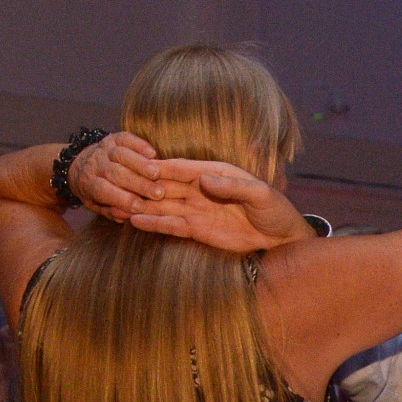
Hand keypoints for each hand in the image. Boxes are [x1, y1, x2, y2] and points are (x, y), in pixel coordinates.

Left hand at [68, 130, 161, 220]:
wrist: (79, 164)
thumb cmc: (94, 191)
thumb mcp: (96, 205)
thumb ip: (111, 211)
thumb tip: (128, 217)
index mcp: (89, 184)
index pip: (104, 191)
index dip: (122, 199)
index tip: (141, 206)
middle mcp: (95, 165)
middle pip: (117, 173)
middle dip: (138, 183)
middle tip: (158, 193)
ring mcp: (104, 149)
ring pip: (122, 155)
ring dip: (141, 164)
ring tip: (157, 174)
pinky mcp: (113, 138)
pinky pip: (126, 139)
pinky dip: (140, 145)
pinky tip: (153, 154)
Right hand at [127, 161, 313, 254]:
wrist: (281, 238)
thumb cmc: (274, 209)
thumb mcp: (259, 194)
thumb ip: (232, 186)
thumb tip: (205, 179)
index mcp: (215, 173)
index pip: (183, 167)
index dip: (163, 166)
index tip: (141, 164)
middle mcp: (201, 189)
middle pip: (167, 185)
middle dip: (145, 184)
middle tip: (120, 183)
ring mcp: (197, 210)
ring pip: (164, 205)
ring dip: (144, 204)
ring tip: (120, 203)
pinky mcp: (197, 230)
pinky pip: (172, 225)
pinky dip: (155, 224)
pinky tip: (135, 221)